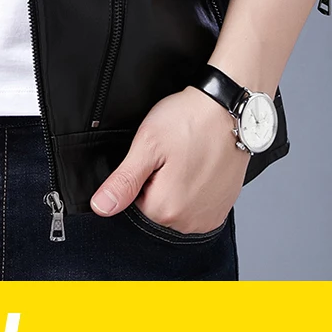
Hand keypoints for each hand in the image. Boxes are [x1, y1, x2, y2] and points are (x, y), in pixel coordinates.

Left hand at [90, 85, 249, 232]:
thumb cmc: (191, 120)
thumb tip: (101, 207)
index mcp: (166, 209)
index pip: (134, 202)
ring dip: (178, 186)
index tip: (156, 157)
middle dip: (158, 182)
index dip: (141, 176)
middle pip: (157, 207)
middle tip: (173, 155)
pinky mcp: (222, 208)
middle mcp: (189, 221)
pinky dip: (195, 188)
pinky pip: (196, 206)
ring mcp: (208, 217)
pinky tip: (201, 166)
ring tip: (188, 158)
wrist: (230, 109)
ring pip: (176, 207)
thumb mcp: (148, 144)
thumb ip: (123, 181)